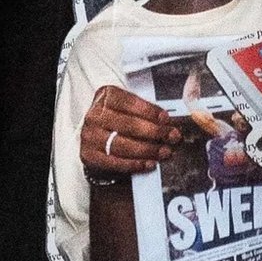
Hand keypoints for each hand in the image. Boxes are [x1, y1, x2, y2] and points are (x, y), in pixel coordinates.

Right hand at [79, 85, 193, 177]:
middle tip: (172, 137)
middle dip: (155, 132)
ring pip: (122, 145)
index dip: (150, 111)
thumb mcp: (127, 107)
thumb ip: (144, 112)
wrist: (95, 137)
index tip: (166, 119)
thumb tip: (168, 123)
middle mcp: (95, 115)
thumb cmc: (116, 119)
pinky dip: (135, 164)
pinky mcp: (89, 155)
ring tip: (164, 152)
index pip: (129, 103)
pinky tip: (149, 163)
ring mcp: (90, 136)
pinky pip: (115, 162)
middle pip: (128, 125)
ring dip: (147, 150)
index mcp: (105, 96)